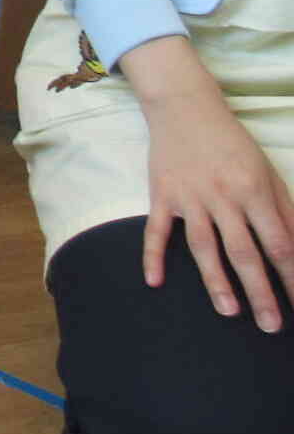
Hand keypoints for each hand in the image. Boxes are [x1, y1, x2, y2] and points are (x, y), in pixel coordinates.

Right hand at [125, 36, 293, 329]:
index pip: (279, 243)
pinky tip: (155, 281)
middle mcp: (223, 197)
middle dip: (261, 291)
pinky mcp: (161, 195)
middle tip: (271, 325)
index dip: (291, 276)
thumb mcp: (266, 171)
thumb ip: (283, 209)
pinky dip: (153, 255)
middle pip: (244, 252)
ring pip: (203, 246)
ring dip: (216, 281)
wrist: (184, 107)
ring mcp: (189, 197)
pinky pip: (156, 230)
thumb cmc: (232, 142)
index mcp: (254, 190)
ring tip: (230, 311)